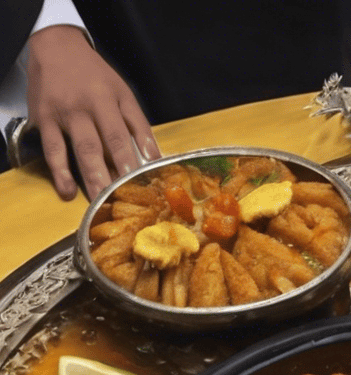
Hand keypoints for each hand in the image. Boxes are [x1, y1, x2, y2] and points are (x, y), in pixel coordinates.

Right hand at [26, 25, 160, 200]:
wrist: (56, 46)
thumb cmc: (94, 77)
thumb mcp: (122, 93)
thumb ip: (138, 125)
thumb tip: (154, 159)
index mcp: (115, 99)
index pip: (133, 131)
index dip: (143, 157)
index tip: (150, 182)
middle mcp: (93, 105)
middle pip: (111, 142)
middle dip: (121, 171)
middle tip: (127, 198)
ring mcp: (68, 112)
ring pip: (85, 148)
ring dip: (94, 176)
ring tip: (102, 201)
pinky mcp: (45, 119)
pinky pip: (53, 148)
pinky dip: (60, 171)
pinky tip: (67, 191)